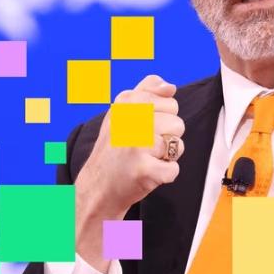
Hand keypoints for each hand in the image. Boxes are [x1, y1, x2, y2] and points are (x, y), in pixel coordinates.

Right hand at [74, 75, 184, 271]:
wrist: (96, 187)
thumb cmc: (115, 146)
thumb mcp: (123, 110)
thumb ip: (147, 91)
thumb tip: (171, 86)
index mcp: (127, 102)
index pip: (171, 102)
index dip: (163, 117)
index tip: (144, 127)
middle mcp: (131, 120)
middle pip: (178, 123)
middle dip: (167, 137)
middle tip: (144, 146)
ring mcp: (137, 145)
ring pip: (178, 145)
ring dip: (167, 157)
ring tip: (145, 158)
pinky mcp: (143, 169)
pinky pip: (174, 169)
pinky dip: (165, 175)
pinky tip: (147, 173)